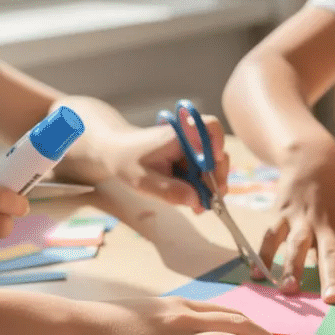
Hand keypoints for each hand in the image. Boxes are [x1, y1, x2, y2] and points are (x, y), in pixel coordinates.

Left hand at [77, 118, 229, 212]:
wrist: (115, 153)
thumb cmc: (126, 160)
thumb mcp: (143, 181)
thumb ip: (170, 191)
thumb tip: (197, 200)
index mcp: (180, 136)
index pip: (211, 127)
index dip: (219, 143)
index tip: (216, 162)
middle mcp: (190, 139)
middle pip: (218, 155)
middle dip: (217, 180)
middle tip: (209, 203)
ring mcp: (191, 150)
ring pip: (213, 168)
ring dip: (209, 188)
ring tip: (198, 207)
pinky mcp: (190, 159)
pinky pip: (203, 173)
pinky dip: (201, 187)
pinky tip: (193, 200)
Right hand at [262, 146, 334, 301]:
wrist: (313, 157)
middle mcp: (327, 225)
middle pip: (330, 253)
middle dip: (331, 276)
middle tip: (332, 299)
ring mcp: (302, 220)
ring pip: (297, 245)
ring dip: (292, 267)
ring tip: (289, 289)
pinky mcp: (281, 214)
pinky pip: (270, 236)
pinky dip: (262, 254)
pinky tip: (255, 274)